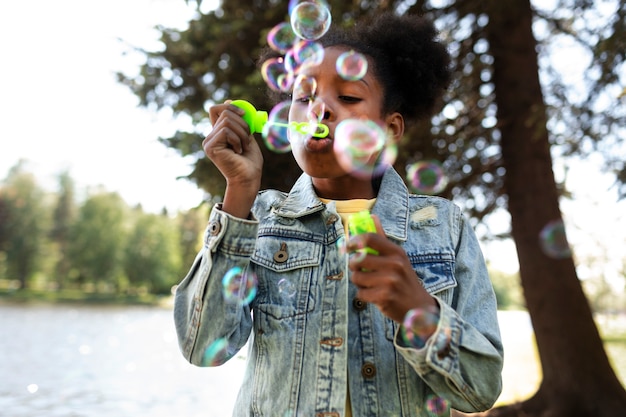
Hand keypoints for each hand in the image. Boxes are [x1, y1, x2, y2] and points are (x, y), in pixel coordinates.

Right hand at [203, 101, 263, 217]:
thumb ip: (239, 121)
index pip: (216, 110)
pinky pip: (226, 131)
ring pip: (227, 121)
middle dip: (242, 123)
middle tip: (247, 138)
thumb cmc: (249, 160)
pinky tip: (238, 152)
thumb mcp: (246, 135)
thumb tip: (229, 101)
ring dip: (242, 133)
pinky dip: (237, 140)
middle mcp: (211, 137)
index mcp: (218, 133)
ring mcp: (209, 142)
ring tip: (243, 147)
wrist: (249, 178)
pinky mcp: (210, 147)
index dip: (229, 107)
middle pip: (224, 113)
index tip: (244, 114)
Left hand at [347, 215, 437, 322]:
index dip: (354, 241)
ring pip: (357, 277)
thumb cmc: (404, 279)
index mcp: (397, 252)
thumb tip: (372, 217)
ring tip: (370, 284)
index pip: (370, 238)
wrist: (418, 306)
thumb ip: (382, 239)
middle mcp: (394, 265)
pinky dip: (364, 295)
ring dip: (359, 282)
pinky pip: (360, 293)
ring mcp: (389, 281)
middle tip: (358, 268)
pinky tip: (374, 295)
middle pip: (358, 259)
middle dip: (354, 265)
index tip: (347, 246)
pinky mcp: (384, 297)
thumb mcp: (398, 258)